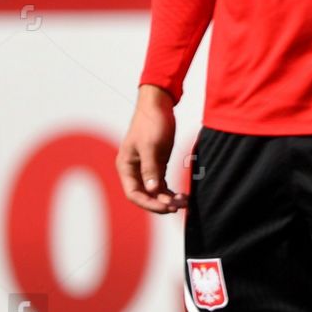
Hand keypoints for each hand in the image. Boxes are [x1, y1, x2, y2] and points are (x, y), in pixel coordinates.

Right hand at [116, 86, 186, 212]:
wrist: (158, 104)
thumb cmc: (151, 123)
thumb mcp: (151, 146)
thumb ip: (150, 168)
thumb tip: (151, 190)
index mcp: (126, 166)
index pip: (134, 193)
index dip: (149, 203)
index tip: (166, 207)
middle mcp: (133, 170)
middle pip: (145, 195)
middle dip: (160, 203)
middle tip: (179, 207)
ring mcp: (145, 168)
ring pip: (154, 192)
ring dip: (168, 199)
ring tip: (184, 202)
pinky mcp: (156, 164)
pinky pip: (161, 185)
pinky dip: (170, 192)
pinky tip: (182, 196)